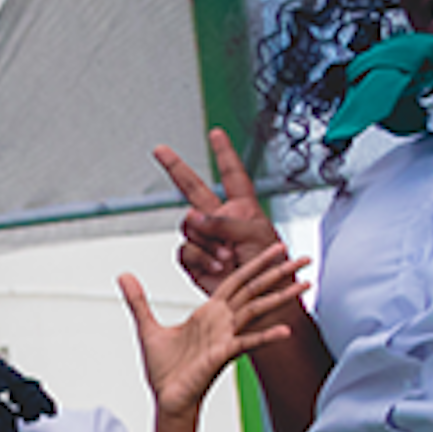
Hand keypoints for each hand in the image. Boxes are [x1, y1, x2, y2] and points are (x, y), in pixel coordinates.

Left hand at [125, 245, 296, 417]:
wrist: (167, 398)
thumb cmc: (165, 369)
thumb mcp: (147, 327)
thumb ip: (138, 301)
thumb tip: (124, 276)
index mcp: (208, 313)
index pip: (236, 280)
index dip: (255, 263)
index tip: (276, 249)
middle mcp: (222, 322)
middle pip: (254, 289)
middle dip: (279, 273)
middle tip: (305, 258)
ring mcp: (226, 337)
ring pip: (257, 310)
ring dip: (281, 297)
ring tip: (306, 284)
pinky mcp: (222, 354)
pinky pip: (247, 342)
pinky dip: (265, 336)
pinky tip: (284, 331)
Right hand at [154, 127, 288, 296]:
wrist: (262, 297)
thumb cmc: (272, 264)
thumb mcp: (256, 234)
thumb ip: (224, 221)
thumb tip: (194, 216)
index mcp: (243, 207)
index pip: (232, 173)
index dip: (223, 153)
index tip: (216, 134)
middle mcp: (221, 219)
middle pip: (193, 188)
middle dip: (176, 168)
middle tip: (160, 151)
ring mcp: (207, 239)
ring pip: (189, 227)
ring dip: (207, 243)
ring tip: (227, 257)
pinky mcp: (196, 259)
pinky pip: (185, 251)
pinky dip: (200, 259)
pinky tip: (216, 267)